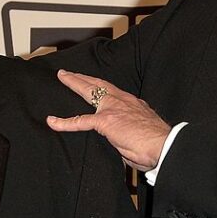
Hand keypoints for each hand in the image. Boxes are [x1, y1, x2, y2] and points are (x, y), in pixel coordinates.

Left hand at [47, 70, 170, 171]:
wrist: (163, 146)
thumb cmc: (158, 146)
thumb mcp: (143, 134)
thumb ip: (129, 134)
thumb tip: (123, 144)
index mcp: (133, 105)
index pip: (114, 93)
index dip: (103, 88)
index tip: (97, 84)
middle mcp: (123, 102)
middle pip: (100, 85)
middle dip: (85, 77)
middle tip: (72, 71)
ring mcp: (112, 109)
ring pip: (89, 91)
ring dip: (74, 83)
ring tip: (62, 77)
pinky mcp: (104, 121)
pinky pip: (80, 121)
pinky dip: (64, 122)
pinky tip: (53, 121)